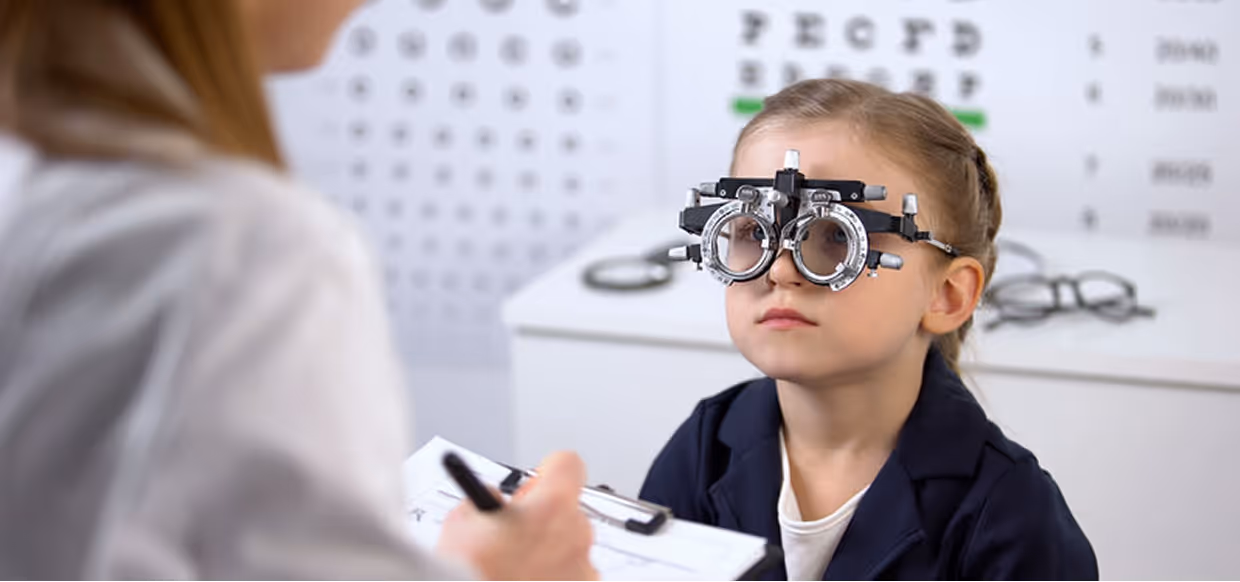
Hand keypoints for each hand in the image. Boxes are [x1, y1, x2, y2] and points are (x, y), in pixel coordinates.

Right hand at [436, 451, 596, 580]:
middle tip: (515, 537)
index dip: (549, 472)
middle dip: (545, 520)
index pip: (568, 465)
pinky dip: (553, 581)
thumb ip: (488, 500)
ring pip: (571, 549)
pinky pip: (572, 579)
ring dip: (549, 555)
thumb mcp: (462, 522)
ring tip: (514, 572)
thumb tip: (498, 502)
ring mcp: (584, 570)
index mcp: (551, 506)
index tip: (535, 485)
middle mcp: (576, 535)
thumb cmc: (466, 573)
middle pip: (570, 510)